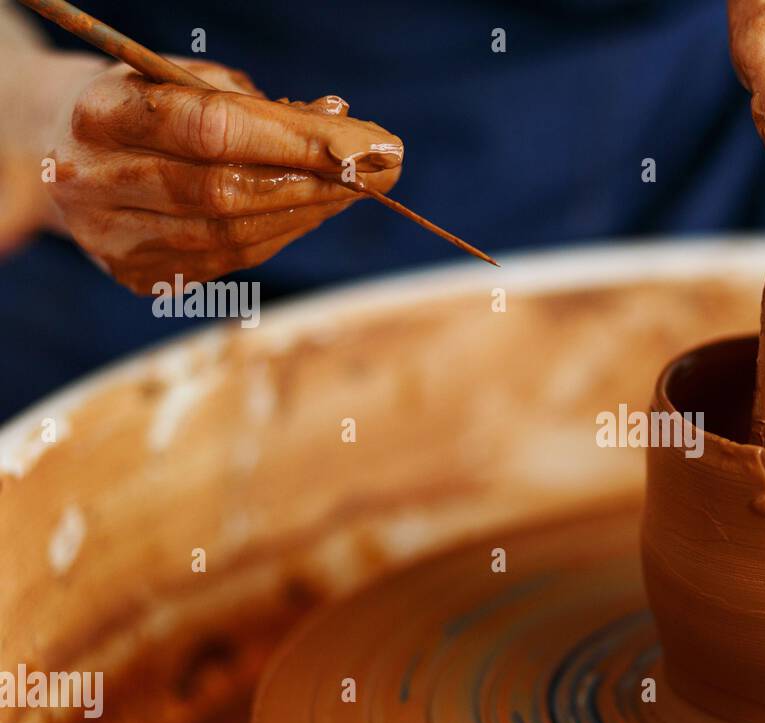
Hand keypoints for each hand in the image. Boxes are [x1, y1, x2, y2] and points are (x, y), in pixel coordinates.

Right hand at [41, 58, 402, 293]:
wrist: (58, 149)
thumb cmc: (142, 102)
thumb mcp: (185, 79)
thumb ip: (258, 103)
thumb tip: (342, 122)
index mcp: (102, 115)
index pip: (213, 130)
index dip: (298, 139)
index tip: (370, 142)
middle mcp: (97, 182)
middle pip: (226, 192)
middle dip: (317, 181)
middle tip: (380, 171)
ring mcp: (114, 238)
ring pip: (232, 235)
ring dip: (309, 212)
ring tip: (357, 188)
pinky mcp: (138, 275)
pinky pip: (228, 261)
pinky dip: (281, 234)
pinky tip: (315, 211)